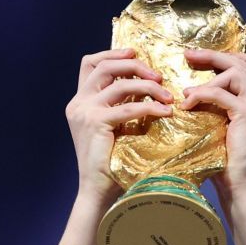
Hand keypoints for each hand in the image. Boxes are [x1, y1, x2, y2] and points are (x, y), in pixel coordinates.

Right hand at [66, 48, 174, 200]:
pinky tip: (165, 113)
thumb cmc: (111, 165)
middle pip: (104, 66)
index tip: (135, 52)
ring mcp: (84, 112)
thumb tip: (147, 86)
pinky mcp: (95, 123)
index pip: (90, 63)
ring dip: (147, 86)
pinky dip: (150, 107)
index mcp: (79, 102)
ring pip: (118, 83)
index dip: (112, 53)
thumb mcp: (114, 128)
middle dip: (134, 65)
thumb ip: (120, 106)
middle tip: (159, 75)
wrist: (97, 192)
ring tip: (167, 95)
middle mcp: (78, 103)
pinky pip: (128, 108)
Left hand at [178, 49, 245, 199]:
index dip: (235, 57)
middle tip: (189, 55)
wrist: (239, 185)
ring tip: (187, 92)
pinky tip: (188, 103)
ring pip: (234, 72)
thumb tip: (200, 87)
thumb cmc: (228, 161)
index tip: (210, 60)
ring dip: (207, 77)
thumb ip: (225, 105)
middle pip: (243, 63)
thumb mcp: (229, 126)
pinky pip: (221, 93)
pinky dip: (201, 94)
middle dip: (214, 55)